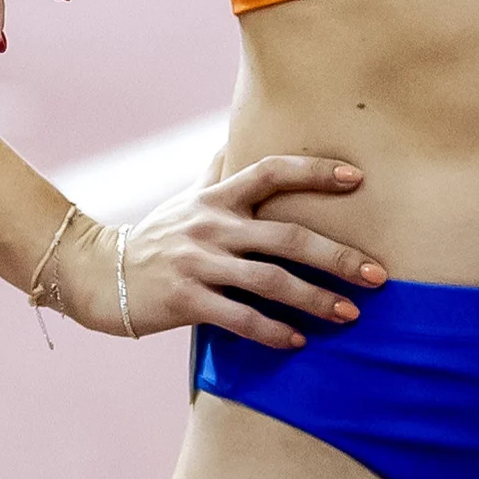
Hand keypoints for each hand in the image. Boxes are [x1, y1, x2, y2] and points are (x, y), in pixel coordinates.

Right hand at [98, 155, 386, 347]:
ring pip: (270, 281)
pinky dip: (272, 331)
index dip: (314, 172)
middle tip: (377, 275)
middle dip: (338, 256)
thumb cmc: (156, 235)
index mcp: (218, 198)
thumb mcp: (187, 198)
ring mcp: (199, 263)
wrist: (100, 275)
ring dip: (315, 299)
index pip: (271, 172)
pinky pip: (240, 318)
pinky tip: (298, 341)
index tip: (358, 179)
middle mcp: (212, 225)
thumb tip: (232, 137)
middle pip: (287, 236)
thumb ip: (215, 171)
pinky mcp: (186, 299)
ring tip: (349, 314)